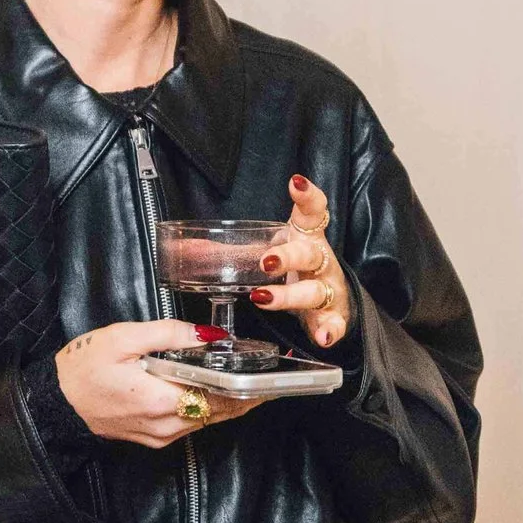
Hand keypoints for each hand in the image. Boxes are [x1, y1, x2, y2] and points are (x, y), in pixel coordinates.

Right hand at [56, 321, 258, 448]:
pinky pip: (190, 426)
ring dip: (228, 404)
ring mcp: (160, 436)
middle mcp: (166, 425)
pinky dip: (207, 410)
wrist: (55, 402)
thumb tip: (208, 335)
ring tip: (251, 384)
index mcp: (162, 399)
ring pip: (207, 421)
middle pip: (219, 412)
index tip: (270, 378)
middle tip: (271, 381)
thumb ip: (169, 334)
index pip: (220, 397)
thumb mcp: (123, 338)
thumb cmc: (83, 368)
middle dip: (246, 397)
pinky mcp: (153, 439)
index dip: (248, 388)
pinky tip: (215, 394)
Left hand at [246, 175, 350, 351]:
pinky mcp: (333, 316)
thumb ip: (233, 253)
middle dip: (288, 257)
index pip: (311, 213)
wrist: (329, 299)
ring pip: (314, 290)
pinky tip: (323, 338)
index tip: (295, 184)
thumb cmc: (295, 269)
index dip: (306, 196)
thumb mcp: (267, 253)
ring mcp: (328, 289)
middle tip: (266, 261)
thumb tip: (188, 249)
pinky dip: (330, 330)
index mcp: (304, 238)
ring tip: (265, 298)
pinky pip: (334, 324)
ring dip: (290, 295)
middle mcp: (320, 261)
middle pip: (309, 254)